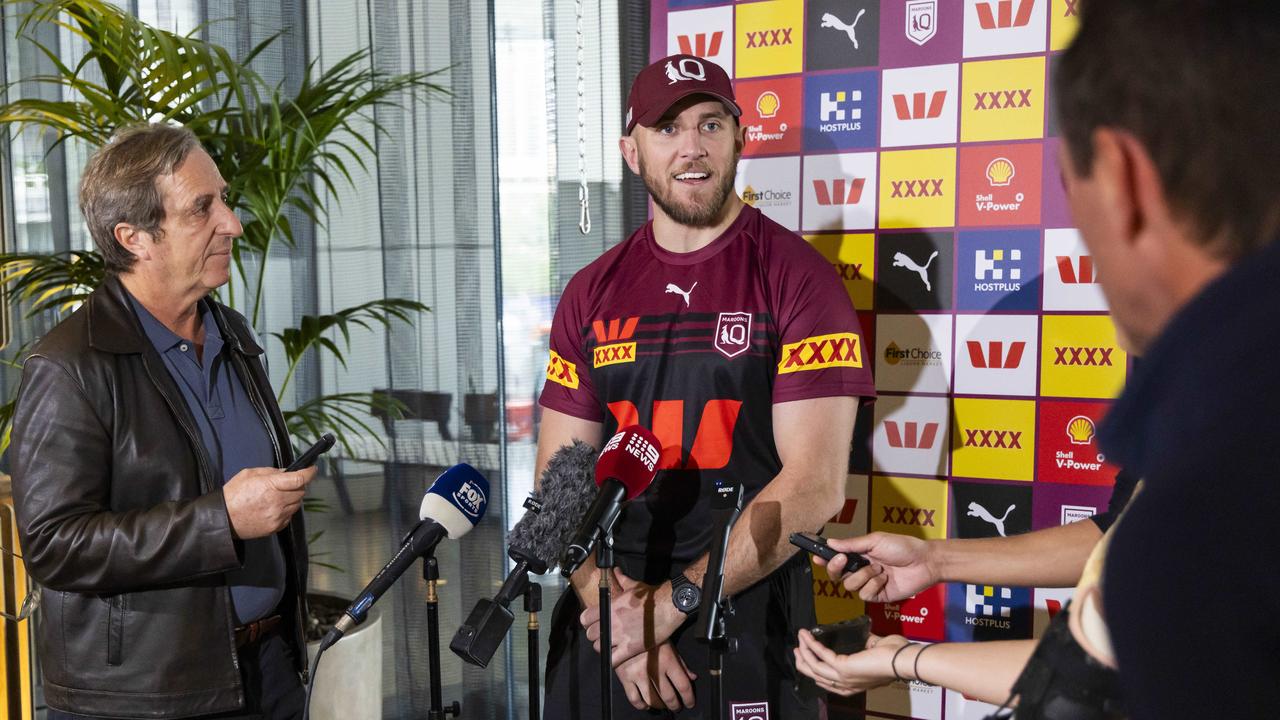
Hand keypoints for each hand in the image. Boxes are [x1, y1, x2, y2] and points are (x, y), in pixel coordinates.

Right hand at [224, 466, 315, 538]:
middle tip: (287, 484)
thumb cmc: (233, 495)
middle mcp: (277, 502)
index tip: (312, 469)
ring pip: (296, 504)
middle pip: (301, 492)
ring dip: (292, 499)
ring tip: (277, 497)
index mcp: (270, 486)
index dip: (309, 472)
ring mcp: (277, 516)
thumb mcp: (250, 474)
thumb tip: (287, 472)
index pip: (299, 479)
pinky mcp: (275, 527)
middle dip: (297, 486)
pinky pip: (289, 516)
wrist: (222, 518)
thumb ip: (271, 472)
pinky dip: (286, 510)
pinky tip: (273, 508)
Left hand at [579, 569, 684, 666]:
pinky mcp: (630, 648)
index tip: (593, 622)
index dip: (588, 621)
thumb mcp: (634, 585)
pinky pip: (613, 659)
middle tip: (603, 633)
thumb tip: (616, 571)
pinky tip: (615, 656)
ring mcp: (620, 636)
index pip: (585, 618)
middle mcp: (611, 622)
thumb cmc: (652, 597)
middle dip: (595, 634)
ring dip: (603, 645)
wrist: (668, 607)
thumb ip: (621, 579)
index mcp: (609, 607)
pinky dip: (611, 660)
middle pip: (590, 634)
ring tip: (610, 644)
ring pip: (599, 646)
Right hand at [614, 641, 696, 710]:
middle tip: (677, 706)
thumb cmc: (648, 635)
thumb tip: (692, 677)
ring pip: (652, 700)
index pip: (683, 685)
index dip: (689, 698)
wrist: (625, 628)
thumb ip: (681, 663)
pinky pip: (634, 699)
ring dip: (659, 706)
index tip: (690, 703)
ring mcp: (639, 675)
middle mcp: (655, 670)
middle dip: (675, 705)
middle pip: (669, 697)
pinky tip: (646, 704)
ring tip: (662, 706)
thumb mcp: (668, 645)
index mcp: (668, 661)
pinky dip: (641, 705)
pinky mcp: (626, 678)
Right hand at [793, 629, 910, 695]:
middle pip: (817, 676)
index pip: (829, 682)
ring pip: (814, 668)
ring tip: (799, 637)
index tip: (808, 657)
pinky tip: (807, 635)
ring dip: (804, 651)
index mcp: (855, 684)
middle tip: (797, 648)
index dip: (816, 670)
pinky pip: (821, 656)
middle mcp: (847, 685)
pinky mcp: (843, 668)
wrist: (902, 660)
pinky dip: (812, 644)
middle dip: (804, 662)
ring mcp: (844, 678)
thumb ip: (866, 646)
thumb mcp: (876, 651)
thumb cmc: (895, 656)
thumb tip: (862, 637)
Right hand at [817, 533, 937, 602]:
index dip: (825, 559)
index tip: (817, 556)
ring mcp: (868, 584)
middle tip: (844, 560)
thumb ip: (852, 544)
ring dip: (864, 575)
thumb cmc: (902, 547)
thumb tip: (830, 542)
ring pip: (850, 585)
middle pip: (837, 575)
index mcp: (859, 555)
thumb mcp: (875, 541)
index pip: (836, 559)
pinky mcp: (877, 596)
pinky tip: (885, 579)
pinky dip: (874, 585)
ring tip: (879, 568)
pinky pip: (865, 594)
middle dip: (837, 568)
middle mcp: (861, 570)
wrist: (923, 562)